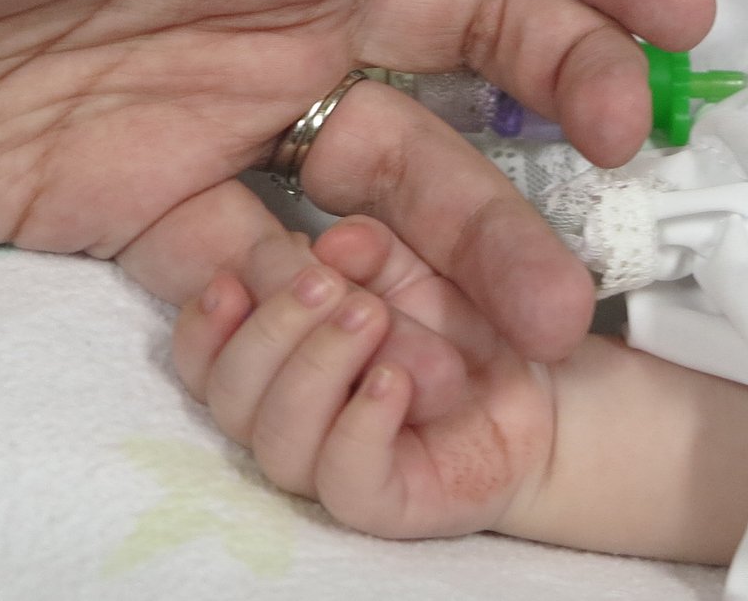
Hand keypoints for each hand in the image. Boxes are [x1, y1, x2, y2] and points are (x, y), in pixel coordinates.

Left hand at [0, 0, 714, 366]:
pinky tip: (399, 344)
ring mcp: (228, 103)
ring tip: (548, 313)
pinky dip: (342, 300)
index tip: (680, 16)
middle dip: (575, 87)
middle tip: (630, 156)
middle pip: (476, 39)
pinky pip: (274, 258)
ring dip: (485, 230)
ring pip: (398, 166)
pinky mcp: (149, 205)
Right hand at [174, 216, 559, 539]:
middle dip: (269, 330)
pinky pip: (345, 478)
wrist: (542, 389)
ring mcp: (332, 465)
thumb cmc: (465, 328)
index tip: (233, 281)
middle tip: (328, 285)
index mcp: (280, 359)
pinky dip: (360, 423)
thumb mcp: (416, 266)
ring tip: (370, 317)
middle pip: (229, 395)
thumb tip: (334, 243)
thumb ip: (373, 249)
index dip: (205, 325)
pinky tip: (393, 381)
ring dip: (314, 368)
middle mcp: (292, 418)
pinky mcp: (382, 502)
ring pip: (276, 440)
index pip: (205, 358)